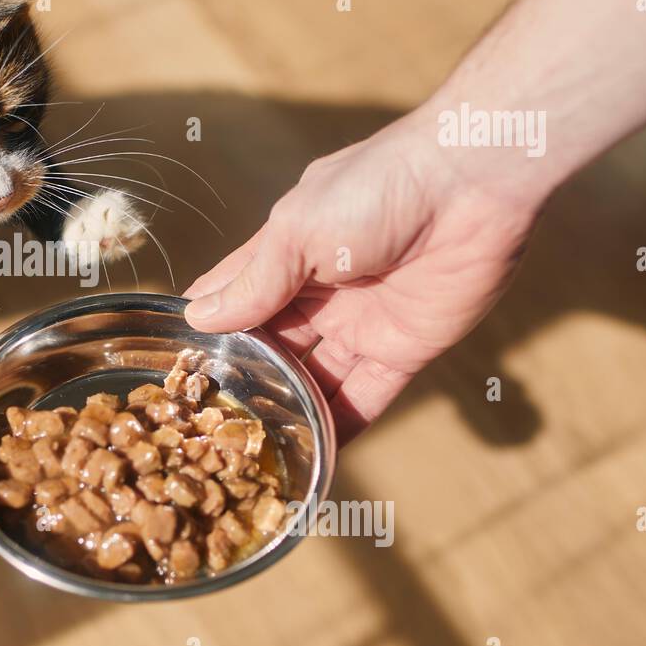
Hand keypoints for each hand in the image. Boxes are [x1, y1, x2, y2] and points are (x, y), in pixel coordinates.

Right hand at [183, 115, 538, 442]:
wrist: (473, 185)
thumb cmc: (375, 190)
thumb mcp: (297, 232)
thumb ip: (254, 282)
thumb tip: (199, 319)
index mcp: (285, 256)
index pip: (234, 298)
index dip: (205, 329)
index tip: (172, 369)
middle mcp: (317, 295)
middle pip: (272, 348)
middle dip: (244, 381)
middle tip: (207, 426)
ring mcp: (359, 325)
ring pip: (314, 380)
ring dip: (289, 412)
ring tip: (252, 453)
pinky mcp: (404, 350)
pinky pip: (365, 398)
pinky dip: (341, 429)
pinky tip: (315, 461)